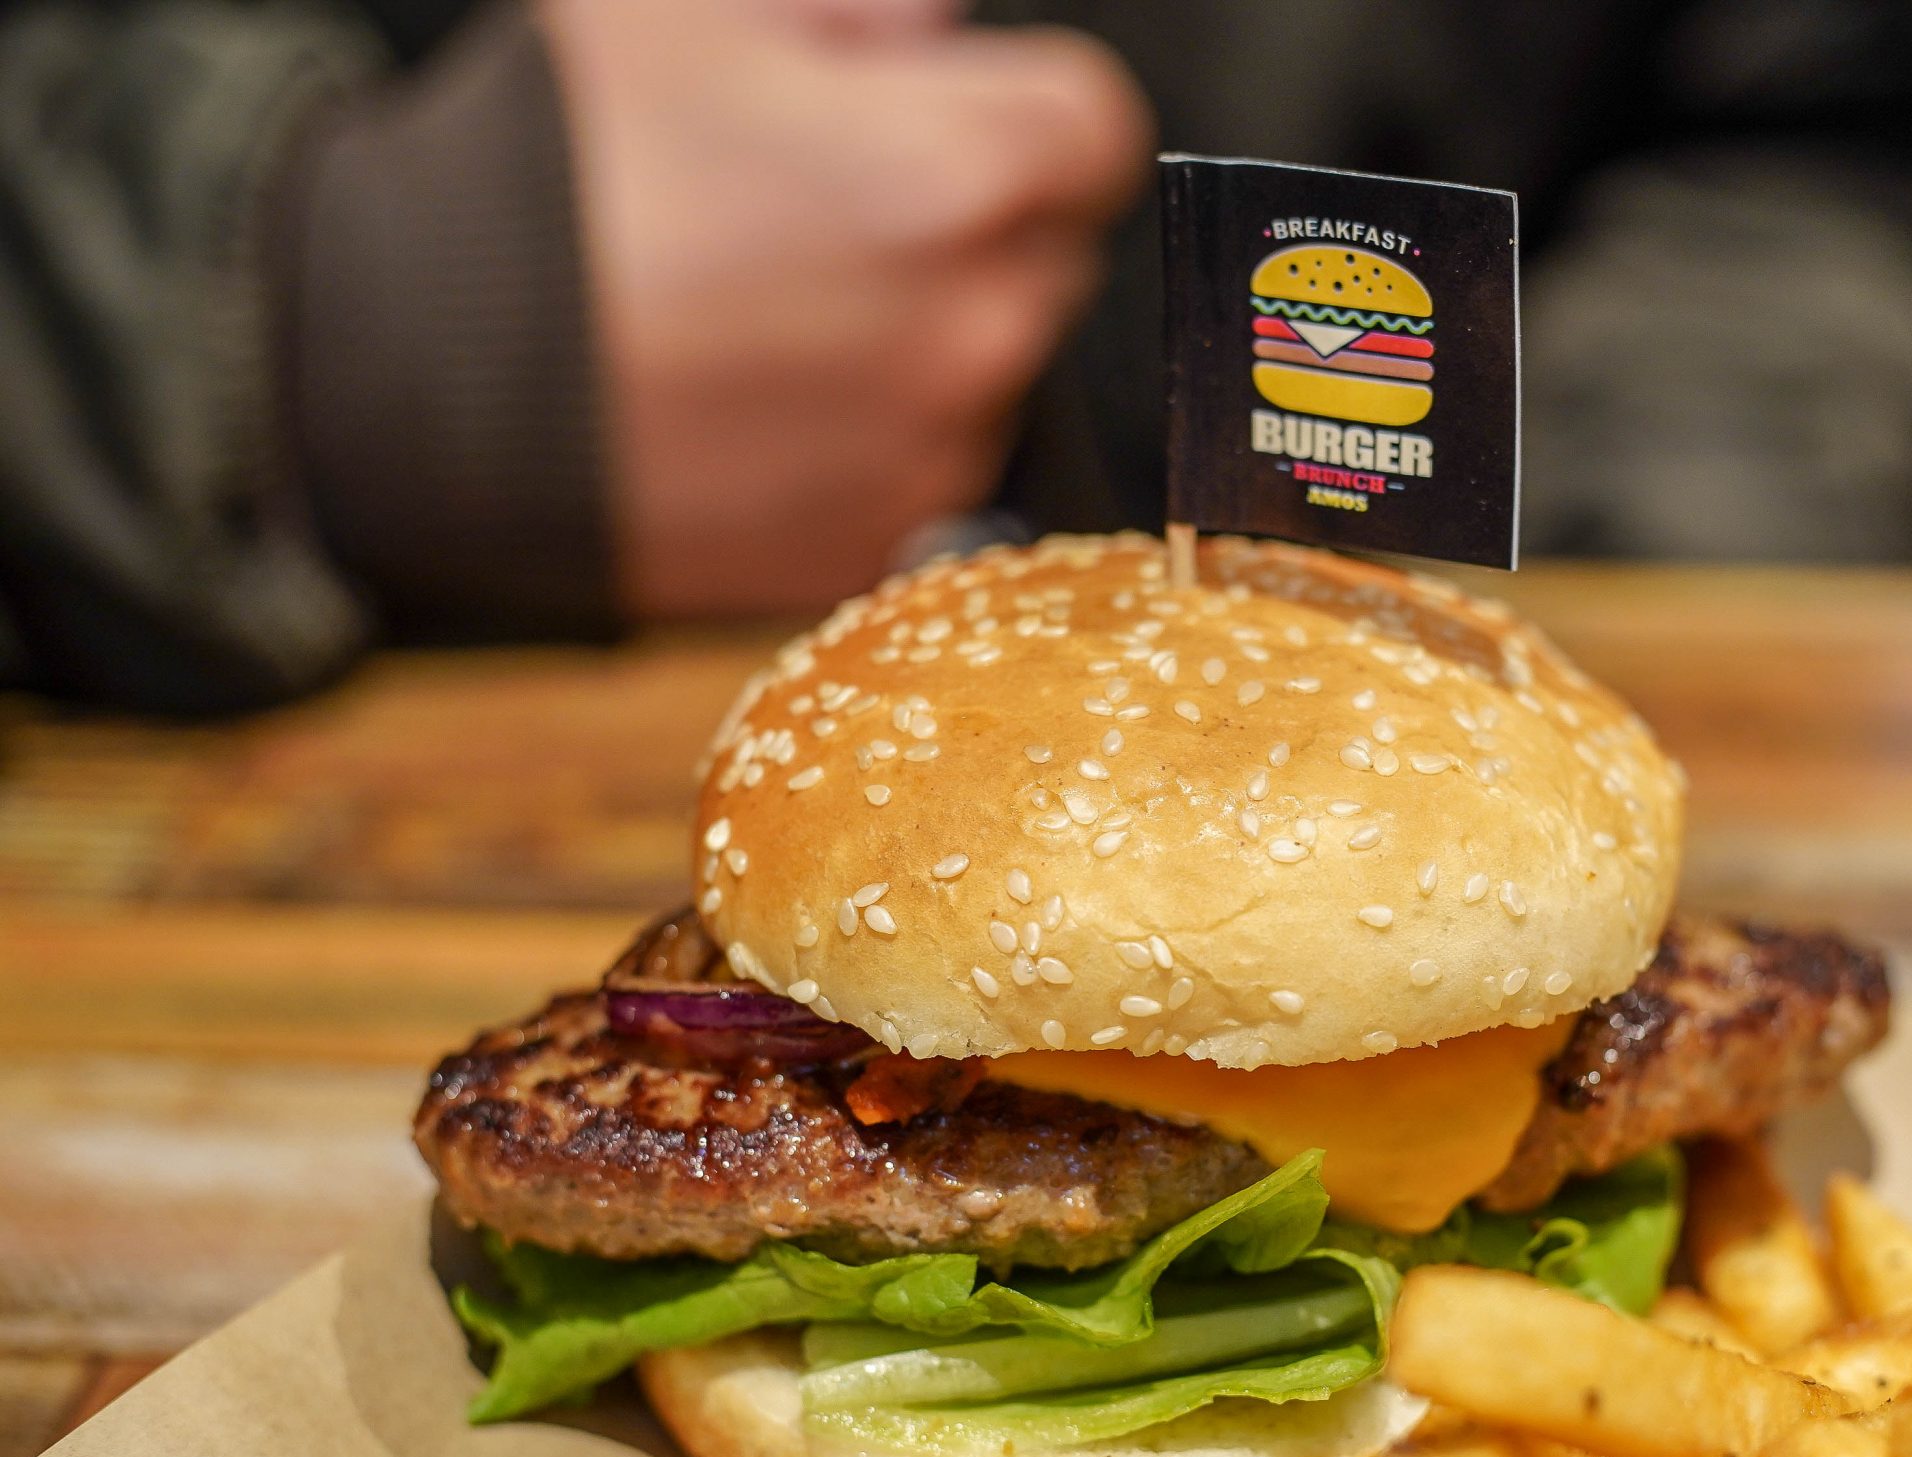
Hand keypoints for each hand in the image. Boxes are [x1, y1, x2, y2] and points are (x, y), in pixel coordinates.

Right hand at [542, 0, 1149, 615]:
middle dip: (964, 226)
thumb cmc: (543, 174)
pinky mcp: (870, 544)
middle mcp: (976, 325)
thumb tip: (934, 28)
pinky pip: (916, 473)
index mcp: (960, 171)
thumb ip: (857, 9)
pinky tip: (750, 405)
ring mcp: (929, 450)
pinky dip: (861, 441)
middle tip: (817, 219)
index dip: (1018, 113)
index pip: (1092, 130)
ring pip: (983, 371)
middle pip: (1042, 254)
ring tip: (761, 319)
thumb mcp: (693, 7)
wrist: (414, 370)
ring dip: (916, 340)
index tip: (948, 120)